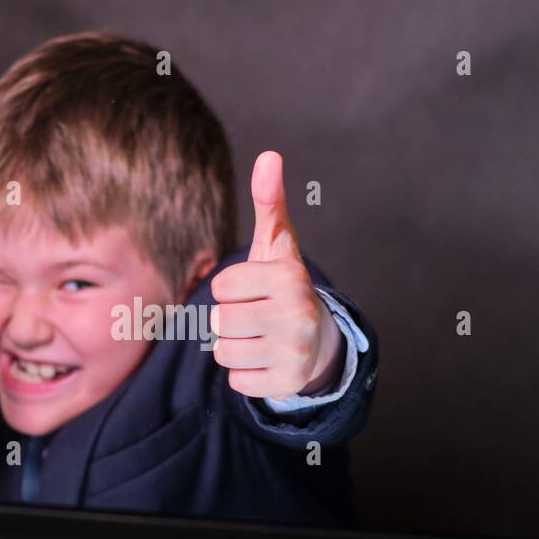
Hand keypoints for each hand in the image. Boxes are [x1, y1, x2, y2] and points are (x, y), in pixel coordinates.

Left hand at [209, 150, 342, 399]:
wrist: (319, 339)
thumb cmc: (283, 285)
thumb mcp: (277, 244)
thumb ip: (269, 202)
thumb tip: (269, 155)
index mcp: (289, 277)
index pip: (221, 286)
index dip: (230, 289)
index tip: (253, 290)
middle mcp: (297, 314)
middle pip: (219, 322)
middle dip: (229, 320)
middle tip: (254, 316)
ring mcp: (295, 352)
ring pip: (224, 353)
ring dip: (234, 346)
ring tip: (259, 337)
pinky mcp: (288, 383)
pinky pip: (237, 381)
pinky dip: (245, 373)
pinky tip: (266, 359)